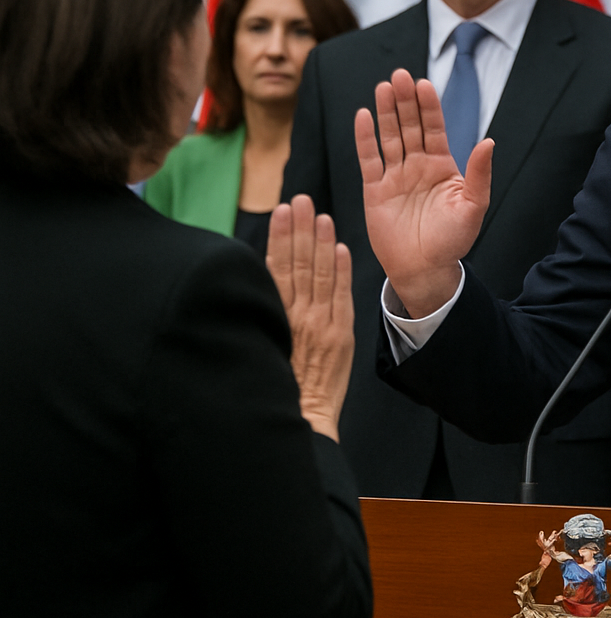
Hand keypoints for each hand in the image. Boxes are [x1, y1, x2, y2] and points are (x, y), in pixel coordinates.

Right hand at [268, 195, 353, 441]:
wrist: (300, 418)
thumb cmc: (276, 386)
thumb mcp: (262, 345)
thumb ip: (267, 312)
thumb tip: (263, 284)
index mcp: (274, 315)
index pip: (276, 267)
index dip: (279, 238)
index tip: (280, 211)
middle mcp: (296, 314)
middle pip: (297, 263)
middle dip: (299, 229)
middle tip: (301, 199)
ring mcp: (320, 323)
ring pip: (319, 273)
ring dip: (321, 241)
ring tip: (321, 215)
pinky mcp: (340, 335)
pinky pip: (341, 296)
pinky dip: (342, 271)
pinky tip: (341, 248)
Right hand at [354, 69, 492, 316]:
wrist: (425, 268)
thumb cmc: (452, 239)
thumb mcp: (473, 206)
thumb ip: (478, 174)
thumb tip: (488, 142)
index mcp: (442, 166)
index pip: (434, 128)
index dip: (429, 106)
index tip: (424, 84)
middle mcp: (417, 165)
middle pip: (409, 126)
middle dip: (405, 101)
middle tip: (400, 75)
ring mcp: (395, 176)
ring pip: (389, 137)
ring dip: (385, 113)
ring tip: (383, 87)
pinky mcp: (375, 189)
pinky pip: (369, 159)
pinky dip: (365, 138)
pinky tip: (363, 115)